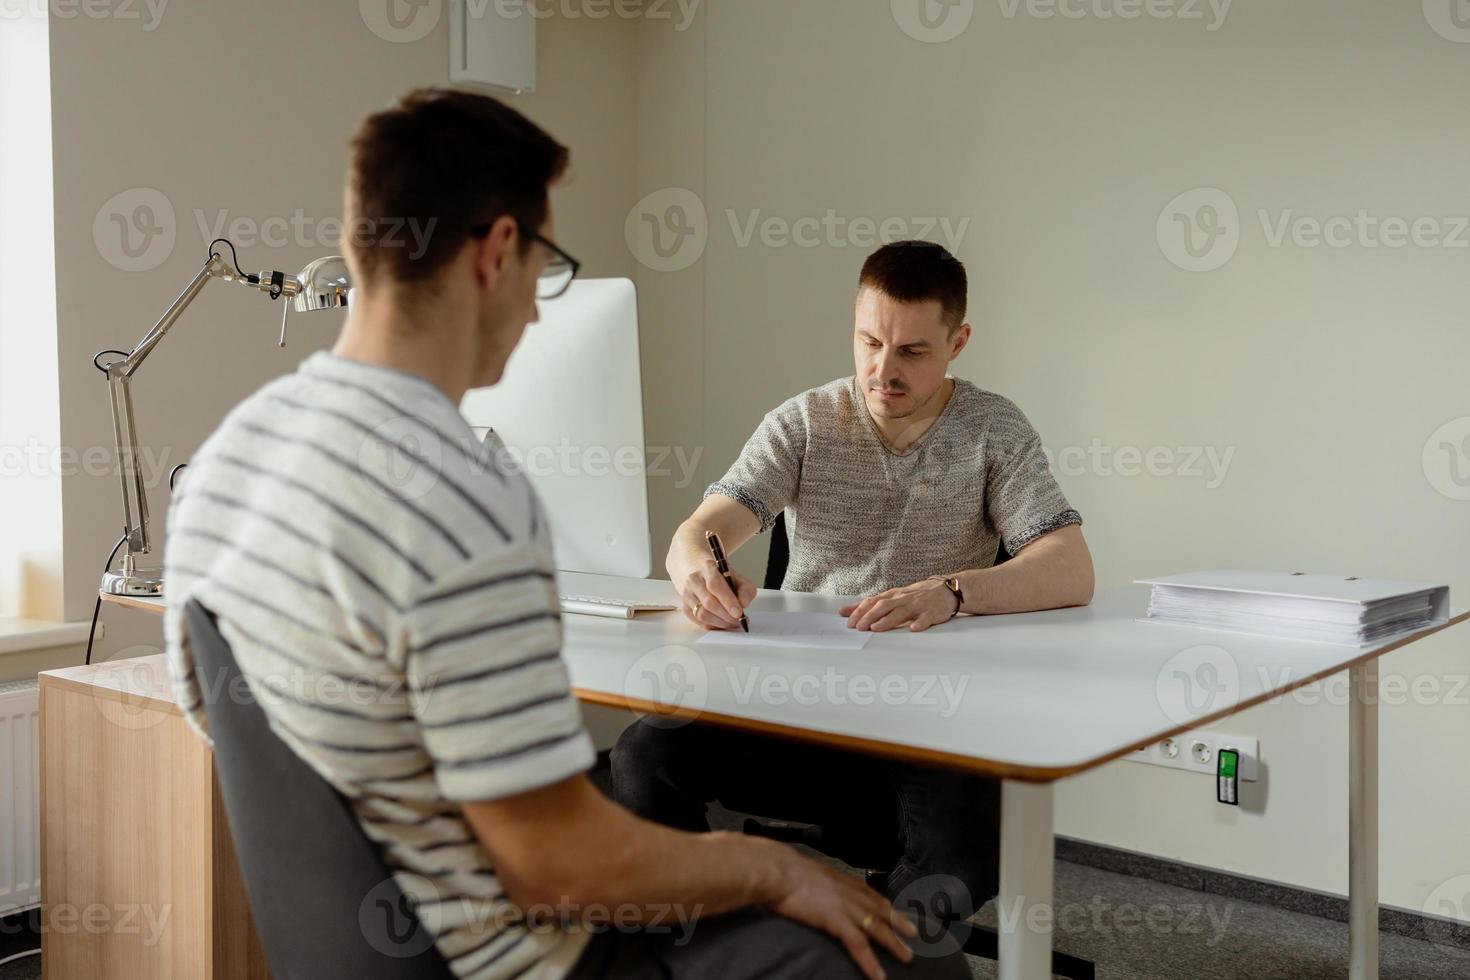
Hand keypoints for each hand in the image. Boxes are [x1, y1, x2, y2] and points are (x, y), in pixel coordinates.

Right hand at [673, 557, 757, 630]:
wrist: (703, 577)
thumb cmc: (723, 579)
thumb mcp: (738, 578)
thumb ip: (746, 590)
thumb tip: (743, 604)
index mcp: (707, 568)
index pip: (715, 584)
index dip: (728, 601)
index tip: (739, 613)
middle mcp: (694, 580)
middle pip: (708, 602)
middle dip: (726, 616)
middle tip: (739, 621)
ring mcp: (687, 594)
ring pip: (702, 614)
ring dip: (720, 623)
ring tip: (732, 623)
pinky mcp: (685, 607)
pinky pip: (698, 622)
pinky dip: (712, 626)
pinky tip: (722, 623)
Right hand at [765, 851, 915, 979]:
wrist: (777, 871)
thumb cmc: (783, 871)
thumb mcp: (807, 873)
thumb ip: (816, 883)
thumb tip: (811, 888)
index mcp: (842, 880)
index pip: (871, 894)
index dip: (885, 905)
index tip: (896, 912)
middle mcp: (849, 892)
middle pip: (880, 910)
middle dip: (898, 922)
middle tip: (914, 934)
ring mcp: (846, 907)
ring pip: (877, 928)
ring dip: (893, 943)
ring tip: (907, 957)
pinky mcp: (837, 921)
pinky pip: (858, 945)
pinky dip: (870, 961)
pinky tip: (878, 975)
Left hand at [840, 578, 958, 632]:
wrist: (946, 589)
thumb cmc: (915, 595)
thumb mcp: (891, 597)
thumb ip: (868, 605)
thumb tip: (843, 611)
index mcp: (892, 596)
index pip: (873, 602)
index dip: (860, 611)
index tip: (849, 622)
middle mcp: (903, 599)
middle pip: (884, 606)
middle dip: (870, 616)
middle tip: (859, 627)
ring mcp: (918, 605)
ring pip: (901, 611)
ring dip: (887, 620)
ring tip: (876, 628)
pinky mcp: (932, 612)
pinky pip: (926, 618)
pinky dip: (920, 623)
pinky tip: (913, 629)